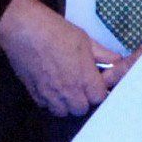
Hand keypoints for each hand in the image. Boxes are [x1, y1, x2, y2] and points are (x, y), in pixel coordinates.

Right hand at [0, 0, 127, 116]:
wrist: (25, 29)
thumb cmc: (56, 31)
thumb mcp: (85, 39)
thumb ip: (103, 54)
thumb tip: (116, 61)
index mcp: (84, 77)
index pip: (98, 98)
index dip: (98, 91)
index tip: (95, 83)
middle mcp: (67, 90)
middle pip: (81, 109)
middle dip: (83, 100)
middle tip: (81, 86)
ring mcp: (49, 93)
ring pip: (62, 112)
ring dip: (66, 104)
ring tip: (66, 89)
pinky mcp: (33, 92)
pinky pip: (45, 106)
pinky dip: (49, 101)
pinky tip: (51, 87)